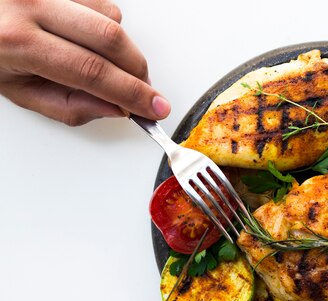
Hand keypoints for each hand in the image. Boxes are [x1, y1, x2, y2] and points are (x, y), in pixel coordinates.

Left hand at [0, 0, 169, 125]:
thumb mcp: (21, 92)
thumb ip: (70, 107)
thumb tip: (117, 108)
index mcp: (18, 41)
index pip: (92, 71)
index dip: (132, 93)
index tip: (154, 108)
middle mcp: (30, 5)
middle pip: (110, 38)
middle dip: (138, 71)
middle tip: (146, 92)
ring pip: (110, 16)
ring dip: (121, 48)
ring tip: (105, 63)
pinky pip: (101, 1)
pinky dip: (106, 24)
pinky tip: (89, 38)